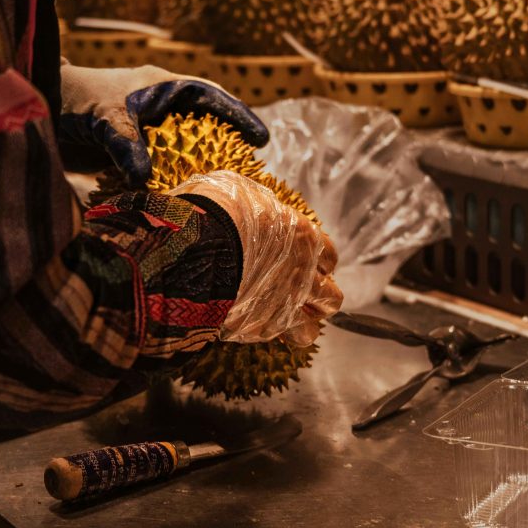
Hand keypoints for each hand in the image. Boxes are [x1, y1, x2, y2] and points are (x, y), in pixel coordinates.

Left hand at [57, 63, 268, 186]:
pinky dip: (172, 188)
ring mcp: (148, 136)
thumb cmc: (74, 100)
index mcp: (162, 89)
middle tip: (250, 176)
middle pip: (206, 130)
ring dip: (201, 174)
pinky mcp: (132, 158)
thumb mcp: (103, 116)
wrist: (38, 108)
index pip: (211, 97)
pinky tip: (184, 207)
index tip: (261, 139)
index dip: (238, 116)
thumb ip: (126, 143)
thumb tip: (145, 179)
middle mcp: (161, 111)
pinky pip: (161, 174)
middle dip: (227, 151)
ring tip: (225, 197)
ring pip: (185, 155)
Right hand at [168, 171, 342, 346]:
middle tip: (299, 296)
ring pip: (309, 331)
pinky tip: (246, 322)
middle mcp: (302, 276)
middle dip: (318, 299)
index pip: (329, 257)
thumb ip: (256, 203)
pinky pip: (269, 338)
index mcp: (303, 239)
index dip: (318, 261)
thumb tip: (251, 203)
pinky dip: (260, 332)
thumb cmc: (217, 210)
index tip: (305, 262)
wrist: (197, 245)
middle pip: (331, 299)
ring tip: (280, 319)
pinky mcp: (256, 329)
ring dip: (298, 326)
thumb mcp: (239, 189)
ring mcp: (282, 306)